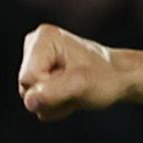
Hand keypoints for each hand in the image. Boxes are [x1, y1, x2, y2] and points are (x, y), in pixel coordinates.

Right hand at [14, 23, 129, 120]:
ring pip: (30, 98)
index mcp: (43, 37)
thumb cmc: (104, 77)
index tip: (73, 80)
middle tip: (75, 89)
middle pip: (25, 88)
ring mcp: (33, 60)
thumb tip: (28, 102)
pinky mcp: (36, 74)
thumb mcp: (81, 85)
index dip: (50, 88)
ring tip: (74, 91)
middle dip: (51, 97)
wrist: (116, 77)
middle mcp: (33, 44)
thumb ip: (53, 92)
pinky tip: (69, 94)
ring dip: (54, 103)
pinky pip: (36, 102)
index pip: (29, 79)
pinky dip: (55, 105)